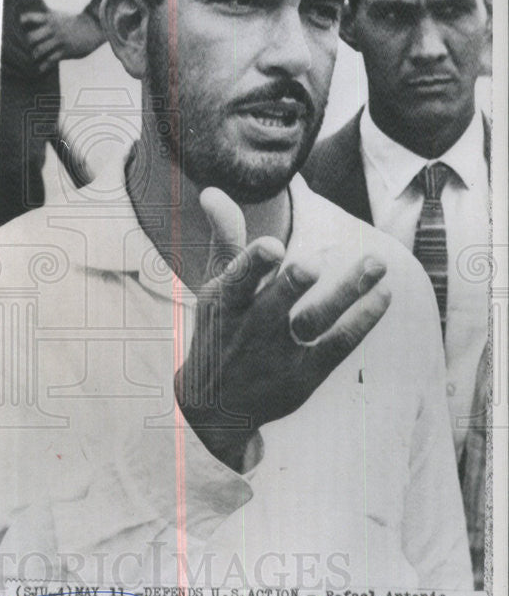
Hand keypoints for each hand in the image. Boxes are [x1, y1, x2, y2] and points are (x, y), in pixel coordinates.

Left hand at [20, 9, 104, 72]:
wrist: (94, 26)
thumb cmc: (76, 22)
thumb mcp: (61, 15)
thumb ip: (49, 14)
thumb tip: (39, 8)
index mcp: (51, 18)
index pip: (32, 18)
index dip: (25, 21)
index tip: (21, 24)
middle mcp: (53, 29)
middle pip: (32, 37)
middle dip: (28, 43)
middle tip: (27, 46)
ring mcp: (59, 40)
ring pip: (39, 49)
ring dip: (35, 54)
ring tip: (34, 57)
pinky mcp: (66, 51)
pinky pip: (51, 60)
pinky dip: (44, 65)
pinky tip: (40, 68)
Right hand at [175, 187, 391, 471]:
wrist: (215, 405)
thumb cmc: (218, 330)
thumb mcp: (215, 287)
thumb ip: (226, 239)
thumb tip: (213, 190)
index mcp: (225, 304)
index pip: (237, 282)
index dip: (253, 265)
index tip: (272, 247)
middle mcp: (250, 330)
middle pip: (274, 306)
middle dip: (290, 286)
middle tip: (311, 265)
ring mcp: (278, 355)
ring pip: (315, 321)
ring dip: (347, 293)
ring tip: (377, 263)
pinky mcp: (304, 375)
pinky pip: (337, 345)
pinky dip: (361, 322)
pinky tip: (383, 296)